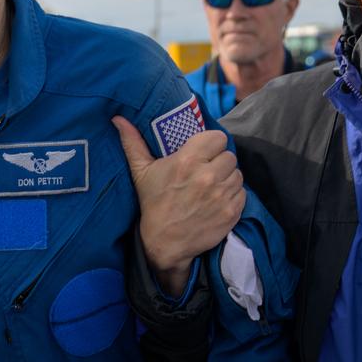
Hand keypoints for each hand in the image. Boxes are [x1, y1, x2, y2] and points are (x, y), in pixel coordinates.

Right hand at [112, 117, 243, 294]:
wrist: (164, 242)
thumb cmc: (153, 203)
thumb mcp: (141, 172)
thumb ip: (133, 142)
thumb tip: (118, 119)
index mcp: (187, 161)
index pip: (217, 138)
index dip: (211, 144)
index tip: (204, 153)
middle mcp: (207, 176)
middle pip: (229, 156)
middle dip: (219, 162)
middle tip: (207, 171)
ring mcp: (222, 195)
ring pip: (237, 174)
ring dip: (227, 178)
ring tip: (212, 186)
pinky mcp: (232, 211)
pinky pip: (242, 192)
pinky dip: (233, 195)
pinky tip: (218, 199)